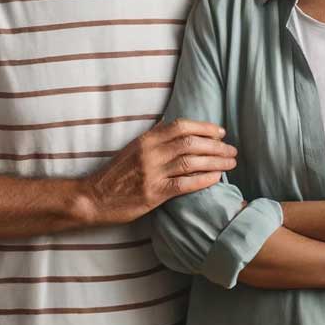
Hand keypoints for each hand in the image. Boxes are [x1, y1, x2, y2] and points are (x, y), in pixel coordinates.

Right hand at [73, 120, 235, 222]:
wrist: (92, 198)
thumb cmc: (115, 175)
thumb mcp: (132, 150)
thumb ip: (155, 142)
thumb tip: (181, 135)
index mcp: (146, 140)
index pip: (181, 126)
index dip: (204, 127)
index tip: (221, 132)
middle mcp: (150, 153)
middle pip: (191, 143)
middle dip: (216, 145)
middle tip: (232, 150)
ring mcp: (151, 173)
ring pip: (191, 161)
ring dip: (215, 161)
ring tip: (231, 163)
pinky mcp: (153, 193)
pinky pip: (184, 184)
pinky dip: (203, 180)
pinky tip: (216, 179)